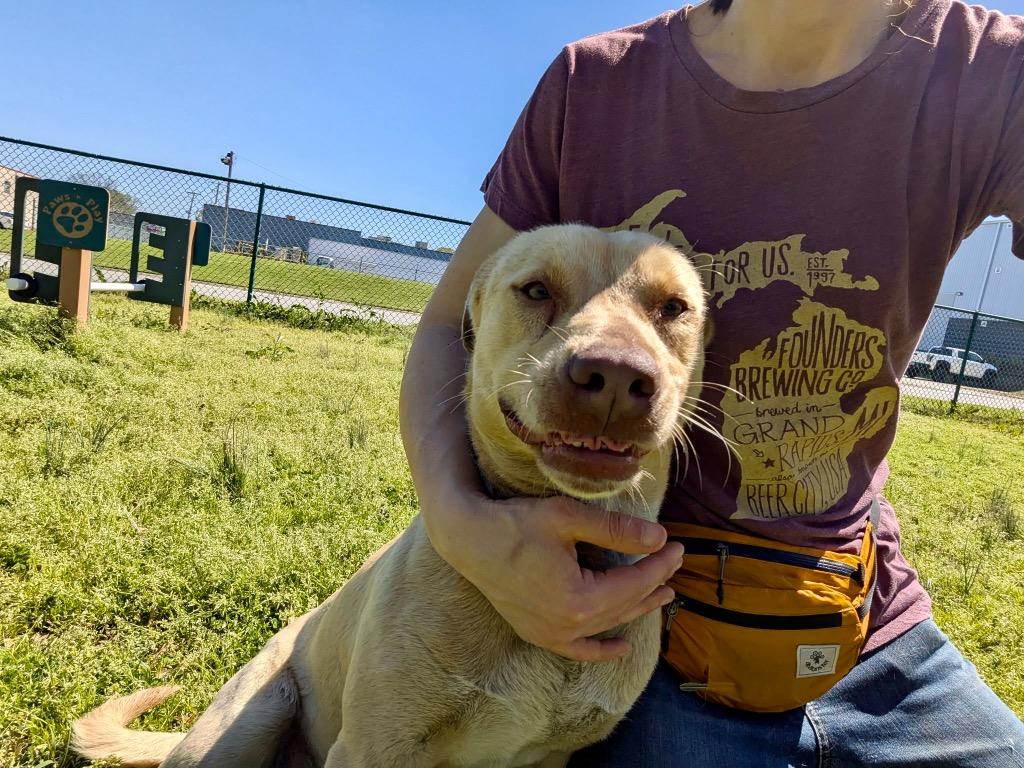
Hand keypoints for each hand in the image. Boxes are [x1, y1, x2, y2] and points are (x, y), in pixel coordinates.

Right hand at [425, 489, 683, 662]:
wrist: (468, 540)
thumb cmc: (515, 523)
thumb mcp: (568, 518)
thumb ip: (616, 530)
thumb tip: (658, 539)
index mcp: (578, 599)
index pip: (633, 582)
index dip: (659, 564)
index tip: (677, 546)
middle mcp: (566, 625)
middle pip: (624, 604)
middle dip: (653, 582)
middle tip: (674, 561)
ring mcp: (550, 634)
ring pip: (606, 625)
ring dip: (636, 609)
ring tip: (662, 594)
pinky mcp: (537, 633)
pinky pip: (578, 649)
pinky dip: (602, 649)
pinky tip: (622, 646)